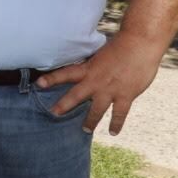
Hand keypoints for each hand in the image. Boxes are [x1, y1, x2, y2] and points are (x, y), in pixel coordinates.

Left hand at [38, 32, 164, 134]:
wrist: (140, 44)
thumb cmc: (121, 45)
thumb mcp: (100, 54)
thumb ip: (93, 65)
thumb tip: (86, 69)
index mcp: (88, 68)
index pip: (65, 74)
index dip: (51, 79)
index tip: (38, 85)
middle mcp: (96, 80)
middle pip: (76, 95)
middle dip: (63, 105)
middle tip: (53, 113)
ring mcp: (110, 90)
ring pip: (96, 109)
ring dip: (90, 120)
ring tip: (85, 129)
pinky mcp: (126, 95)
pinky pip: (119, 113)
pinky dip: (116, 124)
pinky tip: (113, 132)